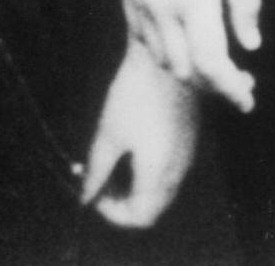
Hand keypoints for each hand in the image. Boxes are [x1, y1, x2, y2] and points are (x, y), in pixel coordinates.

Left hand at [81, 38, 199, 226]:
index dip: (113, 214)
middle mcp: (178, 172)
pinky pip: (170, 172)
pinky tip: (133, 151)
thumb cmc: (133, 95)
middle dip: (124, 204)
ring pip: (162, 191)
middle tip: (101, 183)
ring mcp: (187, 156)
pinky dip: (149, 173)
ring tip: (112, 167)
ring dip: (137, 189)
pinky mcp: (189, 139)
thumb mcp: (108, 134)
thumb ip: (97, 171)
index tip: (93, 194)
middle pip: (152, 208)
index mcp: (158, 175)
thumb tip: (85, 197)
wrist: (164, 57)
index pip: (139, 217)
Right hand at [117, 0, 260, 111]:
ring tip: (211, 56)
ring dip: (186, 67)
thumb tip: (251, 44)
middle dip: (211, 82)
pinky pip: (141, 36)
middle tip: (237, 78)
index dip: (231, 89)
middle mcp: (160, 3)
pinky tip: (184, 33)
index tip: (248, 99)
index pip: (211, 64)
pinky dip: (164, 46)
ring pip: (160, 58)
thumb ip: (245, 0)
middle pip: (184, 71)